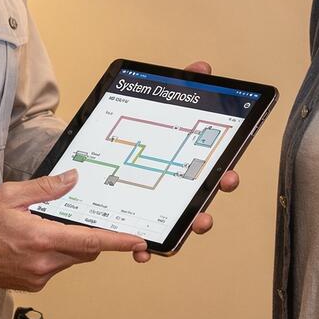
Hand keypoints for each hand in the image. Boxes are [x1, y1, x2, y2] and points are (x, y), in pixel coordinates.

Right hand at [0, 170, 146, 289]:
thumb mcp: (10, 195)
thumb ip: (45, 189)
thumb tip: (72, 180)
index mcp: (40, 238)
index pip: (89, 240)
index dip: (117, 241)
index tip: (137, 241)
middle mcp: (43, 263)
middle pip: (86, 251)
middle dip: (89, 236)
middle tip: (75, 219)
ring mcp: (38, 277)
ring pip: (72, 260)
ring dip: (69, 245)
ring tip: (42, 229)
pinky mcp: (33, 285)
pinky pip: (56, 268)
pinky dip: (54, 255)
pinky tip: (32, 244)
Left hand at [133, 60, 240, 263]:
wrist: (90, 148)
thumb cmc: (132, 130)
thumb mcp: (157, 101)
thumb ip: (180, 82)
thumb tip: (202, 68)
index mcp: (186, 161)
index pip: (213, 170)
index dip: (225, 174)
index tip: (228, 174)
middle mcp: (176, 187)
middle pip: (199, 200)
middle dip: (208, 206)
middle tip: (207, 208)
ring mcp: (156, 204)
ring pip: (176, 223)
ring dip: (183, 230)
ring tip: (183, 232)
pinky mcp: (133, 217)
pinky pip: (143, 237)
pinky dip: (146, 247)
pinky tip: (142, 250)